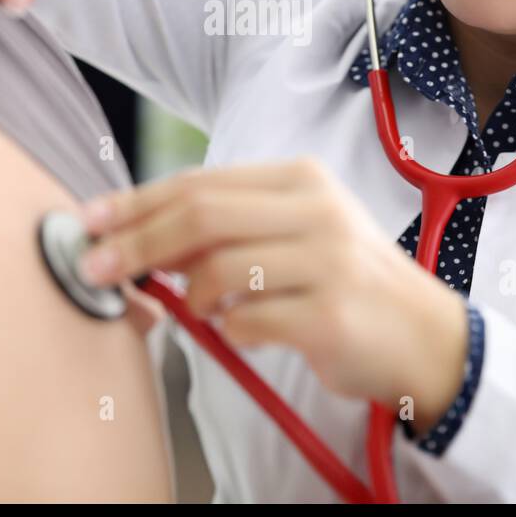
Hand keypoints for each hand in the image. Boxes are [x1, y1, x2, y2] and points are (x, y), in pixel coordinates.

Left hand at [76, 158, 470, 431]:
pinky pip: (247, 322)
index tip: (90, 222)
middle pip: (201, 215)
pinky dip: (230, 330)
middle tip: (95, 269)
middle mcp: (317, 210)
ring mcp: (327, 261)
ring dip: (193, 297)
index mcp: (301, 179)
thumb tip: (141, 235)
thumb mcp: (296, 234)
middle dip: (136, 242)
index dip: (136, 202)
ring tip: (203, 309)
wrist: (425, 336)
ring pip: (219, 269)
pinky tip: (244, 330)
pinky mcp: (330, 315)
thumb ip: (230, 226)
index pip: (200, 182)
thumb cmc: (344, 283)